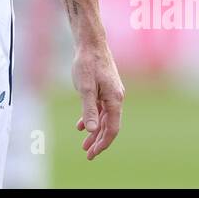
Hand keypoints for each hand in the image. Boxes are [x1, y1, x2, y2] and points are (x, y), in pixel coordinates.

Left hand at [73, 40, 123, 159]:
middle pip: (110, 125)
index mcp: (115, 99)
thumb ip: (89, 109)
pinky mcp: (104, 88)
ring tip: (85, 144)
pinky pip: (100, 108)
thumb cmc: (87, 63)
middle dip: (99, 141)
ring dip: (95, 131)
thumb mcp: (85, 88)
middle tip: (88, 154)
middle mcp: (116, 98)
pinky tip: (82, 125)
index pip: (113, 128)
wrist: (91, 43)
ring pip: (105, 118)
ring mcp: (111, 93)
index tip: (93, 153)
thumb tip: (92, 130)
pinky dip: (92, 118)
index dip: (103, 142)